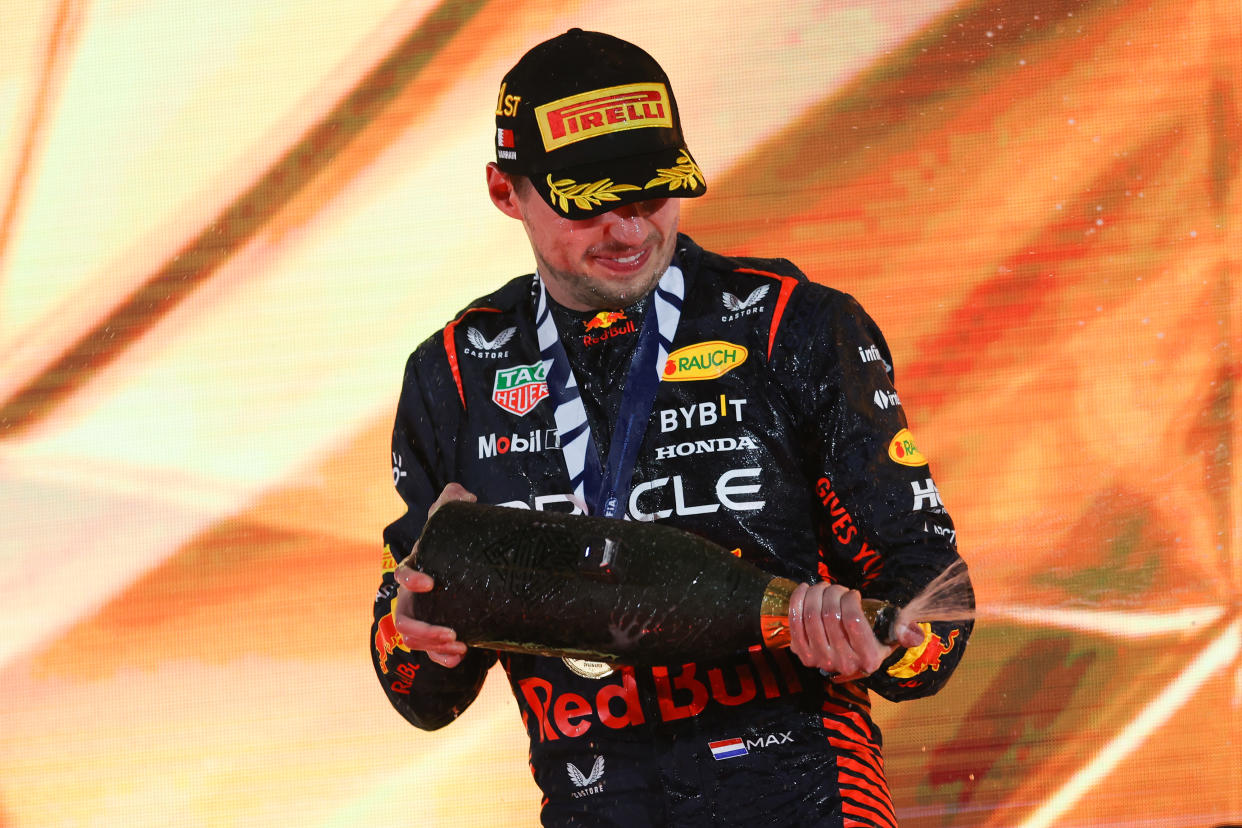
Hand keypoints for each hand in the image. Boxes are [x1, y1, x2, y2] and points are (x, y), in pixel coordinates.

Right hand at [392, 483, 476, 667]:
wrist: (464, 563)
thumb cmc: (452, 542)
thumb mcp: (453, 520)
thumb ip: (453, 502)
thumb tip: (462, 495)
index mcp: (416, 569)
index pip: (402, 575)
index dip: (411, 580)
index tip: (429, 584)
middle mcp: (414, 598)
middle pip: (405, 620)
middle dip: (424, 631)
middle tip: (451, 633)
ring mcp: (424, 616)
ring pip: (416, 640)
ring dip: (434, 648)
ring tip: (459, 647)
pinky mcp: (439, 631)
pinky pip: (433, 652)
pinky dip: (443, 658)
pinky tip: (459, 658)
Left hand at [787, 583, 922, 681]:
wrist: (849, 656)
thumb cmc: (873, 638)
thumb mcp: (893, 634)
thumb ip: (905, 631)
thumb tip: (914, 633)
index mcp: (868, 658)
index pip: (853, 621)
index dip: (849, 599)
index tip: (853, 593)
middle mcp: (843, 662)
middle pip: (829, 615)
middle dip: (832, 593)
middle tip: (836, 588)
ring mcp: (819, 660)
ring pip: (811, 616)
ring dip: (816, 593)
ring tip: (823, 588)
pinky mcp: (802, 654)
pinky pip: (794, 622)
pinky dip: (797, 600)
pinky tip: (805, 589)